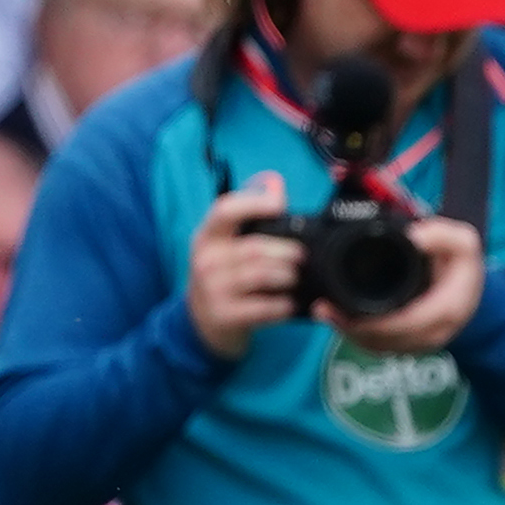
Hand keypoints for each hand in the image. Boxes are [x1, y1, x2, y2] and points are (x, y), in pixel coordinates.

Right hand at [188, 176, 303, 357]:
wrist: (202, 322)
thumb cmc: (222, 275)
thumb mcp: (226, 243)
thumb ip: (251, 213)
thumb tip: (274, 181)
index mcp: (207, 236)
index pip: (224, 210)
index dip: (253, 203)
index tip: (278, 204)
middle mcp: (205, 260)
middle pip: (254, 248)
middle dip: (286, 251)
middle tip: (303, 256)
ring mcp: (212, 289)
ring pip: (261, 276)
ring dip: (287, 276)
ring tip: (297, 277)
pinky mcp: (225, 315)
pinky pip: (263, 308)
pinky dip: (283, 305)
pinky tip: (290, 303)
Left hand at [331, 213, 485, 352]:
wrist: (467, 291)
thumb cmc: (461, 267)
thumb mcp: (464, 243)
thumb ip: (445, 235)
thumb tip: (414, 237)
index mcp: (447, 310)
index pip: (408, 322)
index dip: (376, 320)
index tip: (345, 306)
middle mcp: (434, 333)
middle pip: (387, 340)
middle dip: (353, 327)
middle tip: (324, 309)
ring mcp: (420, 343)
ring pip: (380, 347)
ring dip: (351, 333)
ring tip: (326, 313)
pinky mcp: (408, 346)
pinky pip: (380, 348)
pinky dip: (358, 336)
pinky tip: (339, 321)